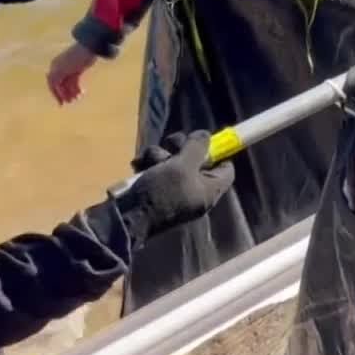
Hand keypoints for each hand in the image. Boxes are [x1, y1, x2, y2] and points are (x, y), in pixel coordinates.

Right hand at [46, 43, 97, 105]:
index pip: (53, 84)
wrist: (89, 48)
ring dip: (72, 92)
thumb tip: (50, 83)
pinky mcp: (78, 69)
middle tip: (72, 101)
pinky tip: (81, 92)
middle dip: (66, 94)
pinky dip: (77, 88)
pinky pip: (75, 82)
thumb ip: (55, 76)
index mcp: (55, 67)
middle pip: (61, 85)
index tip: (61, 103)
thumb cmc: (75, 58)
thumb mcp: (63, 68)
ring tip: (78, 97)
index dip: (56, 94)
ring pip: (68, 84)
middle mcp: (60, 68)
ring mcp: (69, 69)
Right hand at [118, 131, 234, 242]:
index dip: (219, 153)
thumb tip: (206, 136)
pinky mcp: (156, 189)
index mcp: (209, 190)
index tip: (205, 140)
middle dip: (182, 148)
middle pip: (197, 160)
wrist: (127, 217)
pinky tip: (138, 165)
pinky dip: (148, 164)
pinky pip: (157, 169)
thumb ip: (197, 148)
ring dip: (159, 155)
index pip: (226, 170)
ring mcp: (175, 190)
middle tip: (170, 145)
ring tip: (149, 161)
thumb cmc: (161, 193)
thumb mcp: (182, 166)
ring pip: (173, 161)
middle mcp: (195, 191)